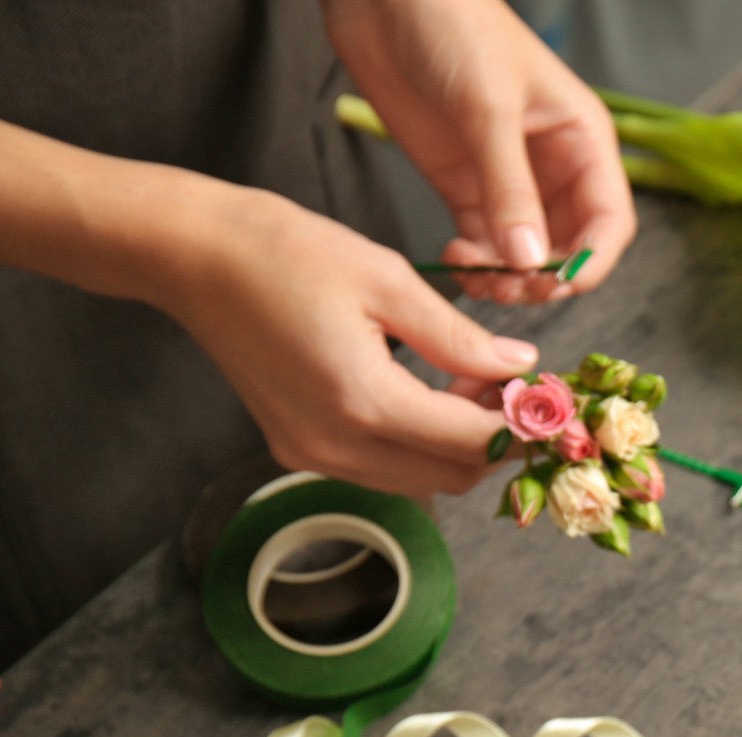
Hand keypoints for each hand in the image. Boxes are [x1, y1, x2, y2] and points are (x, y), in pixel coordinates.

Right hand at [163, 185, 534, 494]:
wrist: (191, 256)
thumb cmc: (284, 251)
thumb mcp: (387, 280)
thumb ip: (459, 337)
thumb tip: (520, 368)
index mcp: (364, 402)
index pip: (472, 442)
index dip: (522, 424)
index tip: (549, 395)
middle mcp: (336, 445)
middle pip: (451, 476)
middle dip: (495, 440)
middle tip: (513, 385)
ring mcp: (312, 453)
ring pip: (420, 479)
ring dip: (457, 444)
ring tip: (470, 380)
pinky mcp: (297, 447)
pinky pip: (382, 467)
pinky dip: (418, 442)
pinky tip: (427, 388)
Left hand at [325, 0, 633, 304]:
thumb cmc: (454, 26)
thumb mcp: (488, 109)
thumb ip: (510, 189)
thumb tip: (529, 260)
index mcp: (581, 141)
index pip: (608, 221)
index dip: (591, 260)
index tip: (557, 282)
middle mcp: (553, 167)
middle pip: (570, 247)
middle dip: (543, 277)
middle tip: (507, 285)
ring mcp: (509, 180)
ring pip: (527, 254)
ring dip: (508, 278)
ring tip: (475, 275)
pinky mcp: (467, 186)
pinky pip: (484, 244)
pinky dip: (476, 264)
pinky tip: (456, 261)